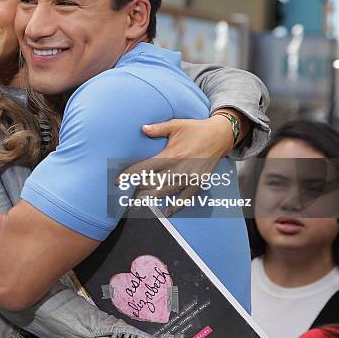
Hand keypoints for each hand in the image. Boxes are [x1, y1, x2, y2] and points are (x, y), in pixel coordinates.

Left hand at [121, 116, 235, 215]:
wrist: (220, 136)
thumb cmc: (196, 129)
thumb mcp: (176, 125)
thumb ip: (158, 128)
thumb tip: (142, 128)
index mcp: (171, 155)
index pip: (146, 167)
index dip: (130, 175)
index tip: (119, 181)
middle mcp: (179, 168)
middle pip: (154, 183)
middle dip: (139, 189)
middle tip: (127, 193)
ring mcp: (190, 177)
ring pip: (167, 192)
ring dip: (152, 198)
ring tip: (139, 201)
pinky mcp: (198, 182)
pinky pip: (186, 198)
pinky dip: (177, 206)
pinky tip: (167, 212)